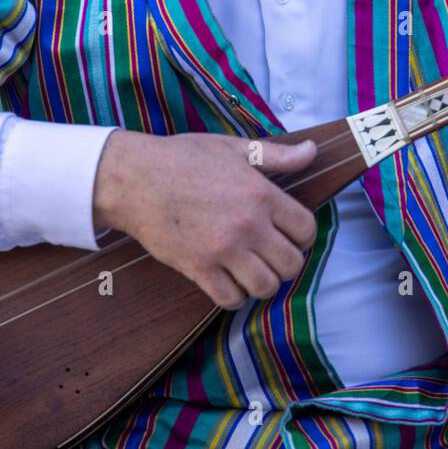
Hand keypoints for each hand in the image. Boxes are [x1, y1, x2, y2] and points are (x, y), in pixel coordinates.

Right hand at [92, 129, 318, 309]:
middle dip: (285, 261)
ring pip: (266, 287)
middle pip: (292, 264)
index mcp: (261, 194)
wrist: (135, 179)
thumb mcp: (234, 149)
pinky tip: (227, 279)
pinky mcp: (198, 268)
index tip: (288, 234)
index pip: (306, 230)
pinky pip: (231, 299)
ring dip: (261, 281)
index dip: (302, 235)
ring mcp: (223, 250)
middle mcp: (248, 225)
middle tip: (269, 253)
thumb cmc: (184, 159)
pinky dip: (234, 295)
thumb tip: (312, 151)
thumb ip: (278, 156)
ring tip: (250, 268)